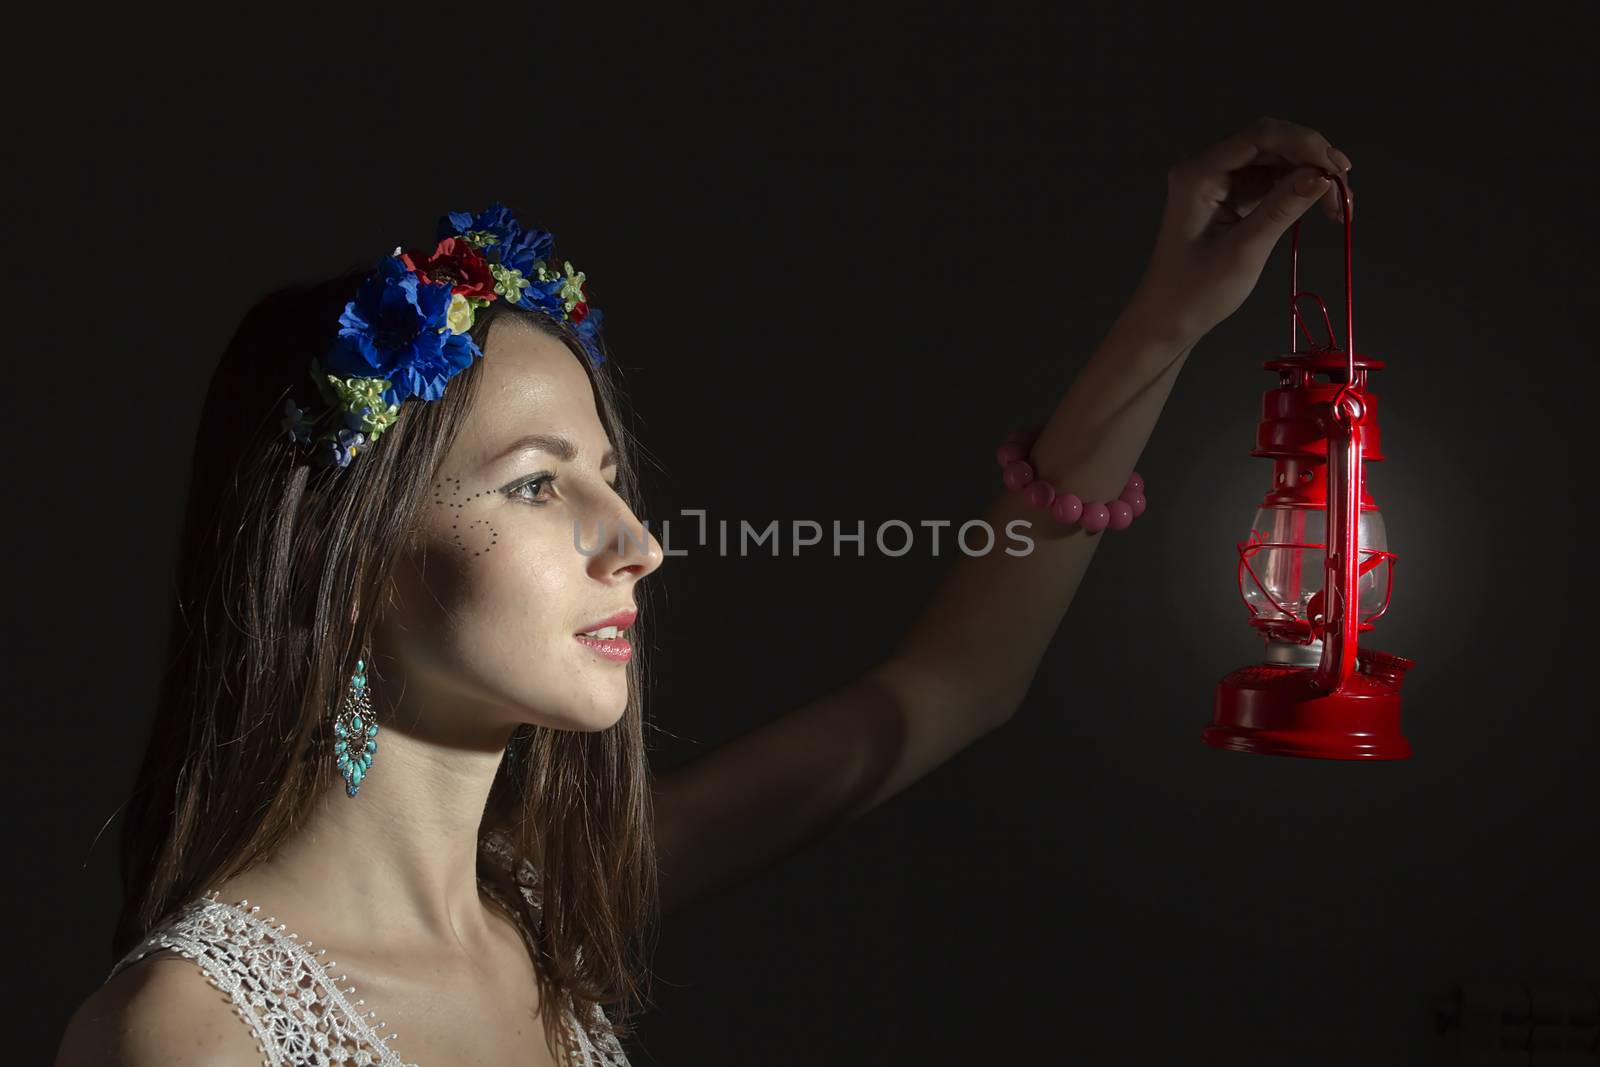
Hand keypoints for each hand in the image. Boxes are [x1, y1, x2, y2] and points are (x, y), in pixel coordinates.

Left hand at [1121, 116, 1354, 346]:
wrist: (1168, 319)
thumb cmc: (1196, 291)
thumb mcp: (1244, 250)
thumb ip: (1283, 208)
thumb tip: (1322, 175)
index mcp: (1199, 172)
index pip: (1261, 135)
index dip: (1305, 144)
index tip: (1339, 170)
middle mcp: (1207, 167)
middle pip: (1272, 143)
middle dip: (1313, 161)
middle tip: (1345, 193)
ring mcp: (1219, 181)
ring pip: (1277, 161)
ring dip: (1311, 177)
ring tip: (1340, 208)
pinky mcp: (1230, 197)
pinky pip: (1271, 181)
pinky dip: (1299, 190)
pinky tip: (1323, 208)